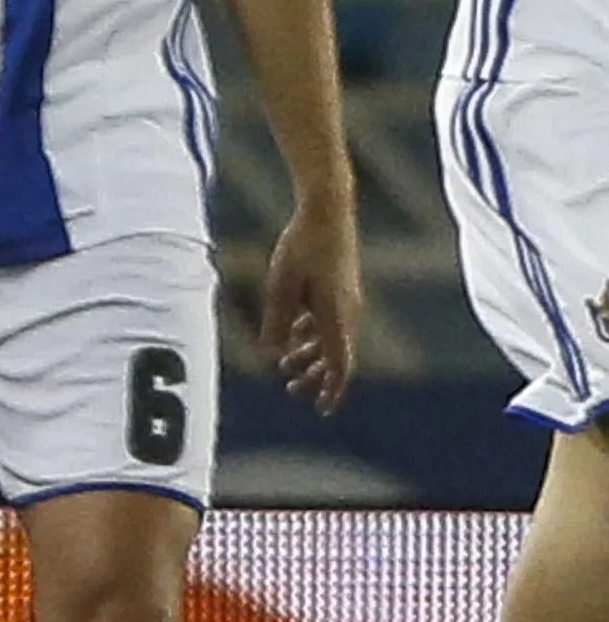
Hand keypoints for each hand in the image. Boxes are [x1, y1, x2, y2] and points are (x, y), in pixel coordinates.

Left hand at [267, 194, 362, 408]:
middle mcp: (349, 313)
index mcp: (337, 316)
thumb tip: (272, 354)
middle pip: (336, 357)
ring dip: (311, 356)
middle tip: (292, 391)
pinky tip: (293, 337)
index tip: (321, 410)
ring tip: (286, 368)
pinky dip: (312, 334)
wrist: (328, 211)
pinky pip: (328, 321)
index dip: (332, 391)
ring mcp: (347, 300)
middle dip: (316, 378)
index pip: (341, 366)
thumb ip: (276, 321)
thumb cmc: (301, 246)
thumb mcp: (280, 286)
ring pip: (331, 339)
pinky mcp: (340, 288)